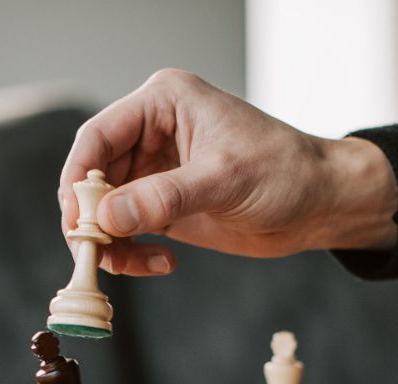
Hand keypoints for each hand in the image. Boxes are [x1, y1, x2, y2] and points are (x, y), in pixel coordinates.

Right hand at [58, 69, 397, 275]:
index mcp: (164, 104)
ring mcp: (155, 171)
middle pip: (93, 177)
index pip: (98, 137)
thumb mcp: (224, 180)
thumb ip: (163, 197)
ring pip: (104, 210)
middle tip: (96, 254)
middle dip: (90, 219)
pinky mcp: (162, 205)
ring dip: (109, 243)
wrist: (320, 204)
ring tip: (132, 264)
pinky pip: (125, 231)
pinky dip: (130, 253)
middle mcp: (151, 134)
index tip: (77, 220)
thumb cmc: (286, 172)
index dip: (79, 179)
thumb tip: (107, 218)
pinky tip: (161, 263)